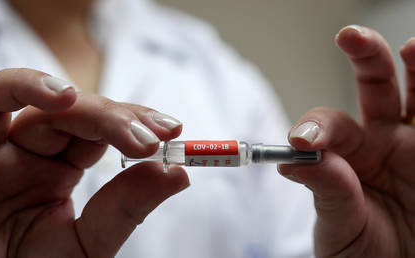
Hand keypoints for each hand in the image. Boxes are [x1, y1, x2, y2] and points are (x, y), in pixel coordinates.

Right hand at [0, 68, 188, 257]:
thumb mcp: (85, 245)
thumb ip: (124, 209)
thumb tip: (177, 173)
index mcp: (58, 172)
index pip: (101, 132)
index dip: (135, 124)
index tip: (172, 131)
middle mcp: (26, 154)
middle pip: (69, 113)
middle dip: (110, 116)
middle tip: (151, 134)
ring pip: (16, 99)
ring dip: (44, 90)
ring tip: (71, 98)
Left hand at [278, 25, 414, 256]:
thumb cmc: (362, 254)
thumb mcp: (339, 228)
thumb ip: (326, 192)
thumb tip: (295, 158)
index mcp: (345, 156)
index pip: (328, 127)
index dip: (315, 128)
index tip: (303, 141)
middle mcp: (381, 140)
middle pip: (374, 86)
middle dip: (364, 57)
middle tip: (349, 36)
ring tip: (412, 48)